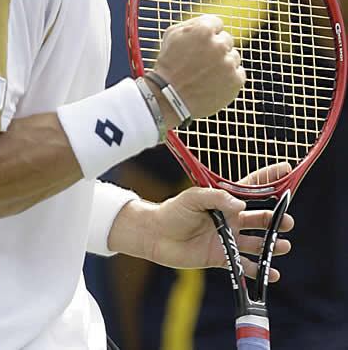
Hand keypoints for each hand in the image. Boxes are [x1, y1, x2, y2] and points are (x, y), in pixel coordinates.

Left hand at [143, 164, 293, 281]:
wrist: (156, 235)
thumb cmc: (173, 211)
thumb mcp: (193, 197)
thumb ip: (216, 198)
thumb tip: (239, 205)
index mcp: (224, 200)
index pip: (251, 187)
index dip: (269, 178)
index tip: (287, 170)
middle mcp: (230, 219)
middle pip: (259, 218)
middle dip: (276, 219)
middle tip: (288, 222)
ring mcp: (227, 238)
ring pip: (256, 242)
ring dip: (271, 245)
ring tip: (283, 246)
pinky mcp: (221, 257)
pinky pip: (244, 265)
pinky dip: (259, 270)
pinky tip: (272, 274)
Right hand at [153, 15, 245, 124]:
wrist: (170, 98)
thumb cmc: (169, 64)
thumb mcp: (172, 35)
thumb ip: (194, 23)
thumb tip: (211, 22)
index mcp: (203, 30)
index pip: (216, 23)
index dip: (206, 35)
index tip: (199, 45)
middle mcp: (219, 44)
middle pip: (226, 40)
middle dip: (215, 48)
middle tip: (201, 62)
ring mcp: (229, 63)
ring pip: (233, 57)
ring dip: (223, 63)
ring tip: (205, 75)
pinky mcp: (236, 80)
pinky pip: (238, 73)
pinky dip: (228, 78)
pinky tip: (213, 83)